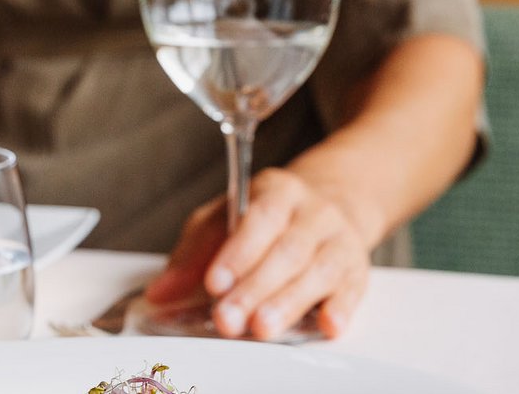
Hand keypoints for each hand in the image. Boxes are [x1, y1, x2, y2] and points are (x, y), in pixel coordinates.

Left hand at [143, 168, 373, 338]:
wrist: (329, 207)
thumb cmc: (266, 220)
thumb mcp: (222, 222)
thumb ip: (192, 254)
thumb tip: (161, 292)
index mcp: (278, 192)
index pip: (259, 218)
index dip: (238, 252)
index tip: (216, 282)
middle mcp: (314, 213)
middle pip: (287, 251)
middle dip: (255, 288)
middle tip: (228, 318)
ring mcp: (340, 241)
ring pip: (319, 271)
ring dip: (289, 302)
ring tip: (262, 327)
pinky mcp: (357, 271)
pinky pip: (352, 290)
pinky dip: (341, 308)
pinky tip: (326, 325)